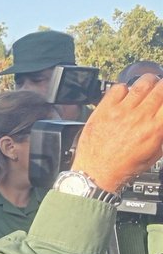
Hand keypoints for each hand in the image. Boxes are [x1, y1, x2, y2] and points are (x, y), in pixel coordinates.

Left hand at [72, 74, 162, 191]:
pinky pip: (118, 88)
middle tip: (161, 88)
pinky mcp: (104, 109)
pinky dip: (124, 88)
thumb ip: (162, 134)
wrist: (96, 171)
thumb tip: (161, 121)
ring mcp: (121, 111)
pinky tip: (125, 95)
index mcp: (155, 129)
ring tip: (148, 84)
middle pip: (160, 88)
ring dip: (148, 81)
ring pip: (141, 84)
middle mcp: (140, 117)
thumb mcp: (154, 154)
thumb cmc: (124, 166)